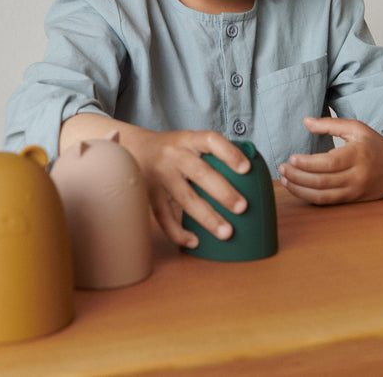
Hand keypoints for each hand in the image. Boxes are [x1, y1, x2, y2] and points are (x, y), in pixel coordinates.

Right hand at [60, 114, 249, 248]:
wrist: (133, 148)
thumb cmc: (172, 149)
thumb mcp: (188, 142)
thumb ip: (210, 153)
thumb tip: (249, 175)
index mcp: (188, 140)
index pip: (211, 140)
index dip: (229, 152)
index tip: (246, 168)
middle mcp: (174, 155)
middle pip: (200, 172)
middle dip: (223, 191)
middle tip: (242, 207)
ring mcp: (160, 174)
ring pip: (184, 197)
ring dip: (207, 217)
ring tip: (226, 233)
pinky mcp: (149, 193)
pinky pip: (163, 215)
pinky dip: (178, 231)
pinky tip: (194, 242)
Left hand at [277, 117, 382, 204]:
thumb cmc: (373, 145)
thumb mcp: (356, 128)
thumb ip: (330, 124)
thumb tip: (305, 121)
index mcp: (358, 155)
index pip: (329, 163)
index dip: (308, 163)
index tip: (291, 158)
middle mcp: (357, 176)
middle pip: (323, 181)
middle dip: (298, 177)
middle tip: (281, 169)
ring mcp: (354, 190)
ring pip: (323, 195)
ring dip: (300, 189)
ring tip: (284, 180)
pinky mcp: (351, 199)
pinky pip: (327, 201)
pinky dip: (309, 197)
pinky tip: (296, 188)